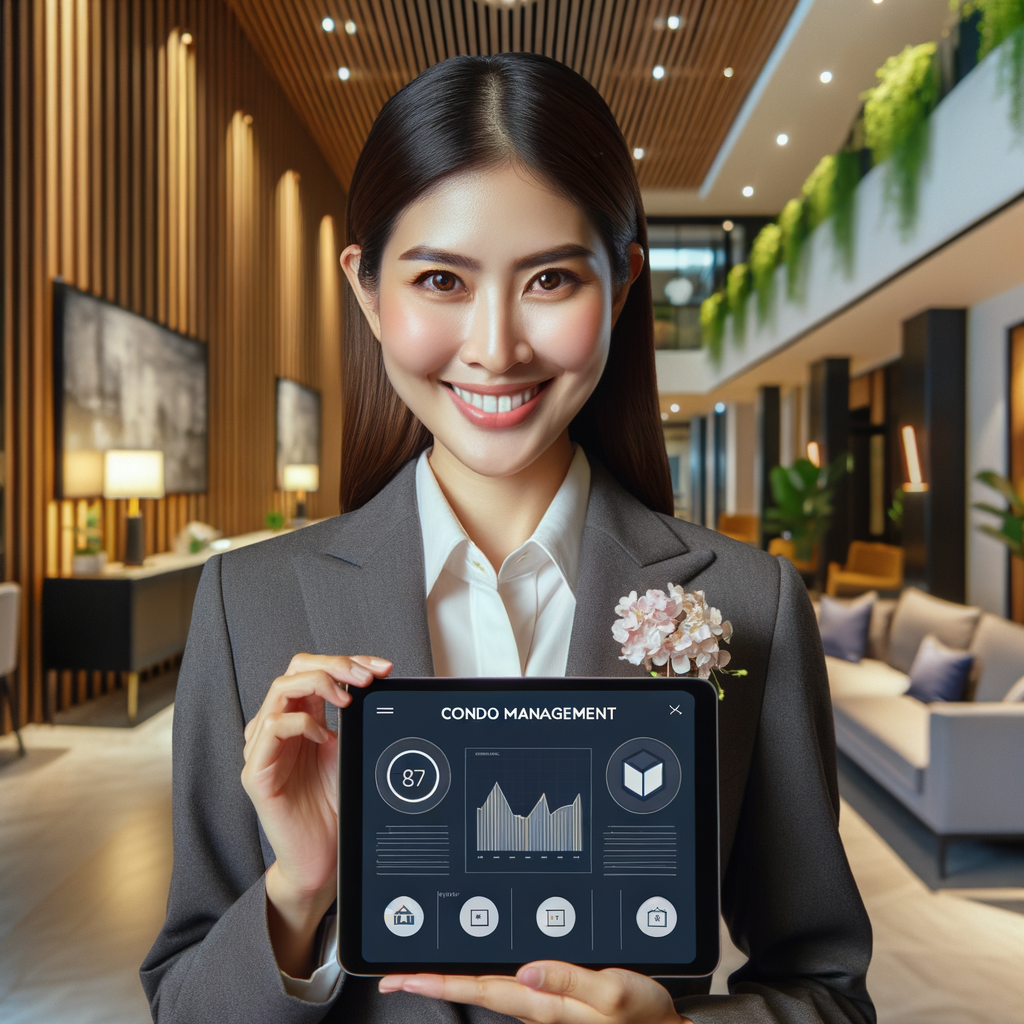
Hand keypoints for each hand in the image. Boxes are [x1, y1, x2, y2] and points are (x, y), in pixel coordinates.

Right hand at [241, 652, 391, 974]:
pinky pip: (272, 728)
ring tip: (347, 700)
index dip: (348, 661)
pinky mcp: (256, 771)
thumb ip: (353, 716)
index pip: (315, 668)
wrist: (323, 855)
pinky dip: (302, 723)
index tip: (381, 668)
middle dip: (335, 664)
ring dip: (320, 685)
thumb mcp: (351, 748)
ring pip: (281, 689)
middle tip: (366, 677)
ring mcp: (263, 746)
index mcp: (302, 716)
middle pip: (296, 668)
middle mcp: (279, 725)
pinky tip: (324, 737)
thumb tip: (378, 679)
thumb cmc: (334, 804)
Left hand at [378, 960, 689, 1023]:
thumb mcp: (613, 992)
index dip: (436, 982)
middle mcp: (537, 1004)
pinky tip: (478, 967)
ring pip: (489, 986)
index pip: (478, 988)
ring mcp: (545, 1004)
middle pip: (474, 988)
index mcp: (543, 1002)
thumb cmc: (642, 1015)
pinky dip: (485, 974)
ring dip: (455, 977)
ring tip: (423, 968)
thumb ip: (570, 980)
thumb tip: (526, 969)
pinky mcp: (556, 999)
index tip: (398, 978)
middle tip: (393, 974)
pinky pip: (509, 983)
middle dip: (432, 980)